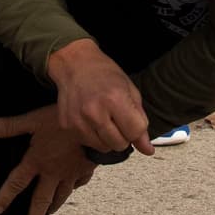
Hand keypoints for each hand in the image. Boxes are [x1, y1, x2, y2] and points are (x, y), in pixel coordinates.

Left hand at [0, 111, 100, 214]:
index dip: (5, 196)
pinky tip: (74, 189)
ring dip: (54, 205)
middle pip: (41, 200)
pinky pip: (79, 183)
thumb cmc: (63, 121)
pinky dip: (75, 188)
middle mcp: (52, 173)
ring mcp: (70, 174)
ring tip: (49, 213)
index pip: (17, 183)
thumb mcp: (34, 120)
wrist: (97, 124)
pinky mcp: (85, 169)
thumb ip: (11, 126)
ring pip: (61, 195)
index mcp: (37, 162)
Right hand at [42, 38, 154, 155]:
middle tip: (117, 119)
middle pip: (120, 145)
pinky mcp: (67, 127)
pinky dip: (93, 135)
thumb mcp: (130, 90)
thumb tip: (147, 150)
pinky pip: (88, 143)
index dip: (137, 128)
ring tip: (103, 118)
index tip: (132, 119)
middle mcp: (94, 112)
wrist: (75, 64)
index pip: (135, 132)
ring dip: (108, 138)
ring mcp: (78, 121)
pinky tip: (91, 119)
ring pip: (104, 148)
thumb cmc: (104, 74)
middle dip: (123, 135)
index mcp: (114, 99)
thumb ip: (140, 121)